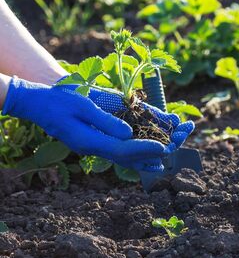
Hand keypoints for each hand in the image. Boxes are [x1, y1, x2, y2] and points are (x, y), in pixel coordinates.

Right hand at [2, 77, 174, 170]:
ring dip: (151, 153)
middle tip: (178, 145)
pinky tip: (155, 150)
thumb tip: (129, 134)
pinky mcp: (99, 139)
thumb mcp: (82, 106)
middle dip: (155, 151)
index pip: (123, 149)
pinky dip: (140, 150)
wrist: (41, 104)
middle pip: (130, 156)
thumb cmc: (60, 101)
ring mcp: (97, 145)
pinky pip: (122, 149)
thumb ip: (105, 121)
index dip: (145, 148)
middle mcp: (96, 148)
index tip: (164, 147)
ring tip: (174, 147)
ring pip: (128, 156)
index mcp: (90, 142)